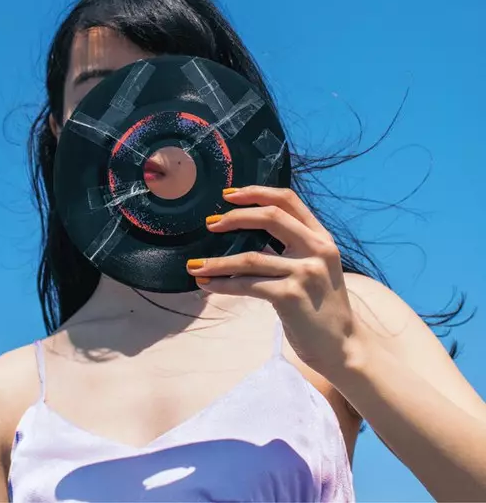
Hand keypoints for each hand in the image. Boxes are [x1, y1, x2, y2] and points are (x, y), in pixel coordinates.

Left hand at [186, 186, 361, 377]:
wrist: (342, 347)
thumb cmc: (321, 307)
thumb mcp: (315, 267)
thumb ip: (292, 247)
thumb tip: (245, 233)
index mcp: (321, 238)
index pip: (288, 200)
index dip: (257, 192)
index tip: (229, 195)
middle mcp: (317, 250)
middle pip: (270, 217)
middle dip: (235, 217)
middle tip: (210, 224)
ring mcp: (305, 272)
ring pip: (250, 258)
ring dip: (217, 262)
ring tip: (195, 265)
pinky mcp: (290, 296)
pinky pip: (247, 285)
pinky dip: (223, 284)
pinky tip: (207, 284)